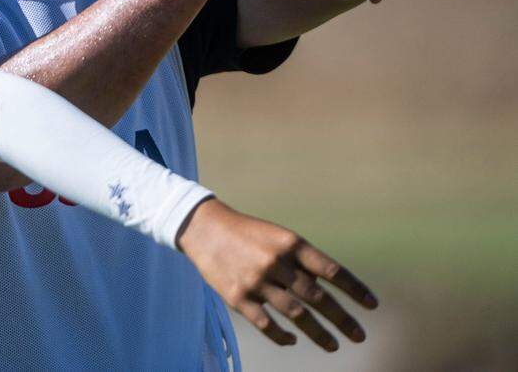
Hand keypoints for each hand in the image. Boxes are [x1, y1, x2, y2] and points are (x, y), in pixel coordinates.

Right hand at [178, 198, 377, 351]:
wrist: (203, 228)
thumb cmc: (247, 234)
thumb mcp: (277, 237)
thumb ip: (300, 261)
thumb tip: (328, 291)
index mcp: (290, 243)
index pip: (330, 270)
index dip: (354, 289)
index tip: (372, 306)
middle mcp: (275, 262)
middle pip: (317, 297)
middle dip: (342, 319)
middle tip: (359, 336)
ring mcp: (256, 281)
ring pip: (295, 315)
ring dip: (318, 333)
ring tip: (334, 346)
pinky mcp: (237, 297)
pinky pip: (266, 324)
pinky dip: (283, 337)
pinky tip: (293, 340)